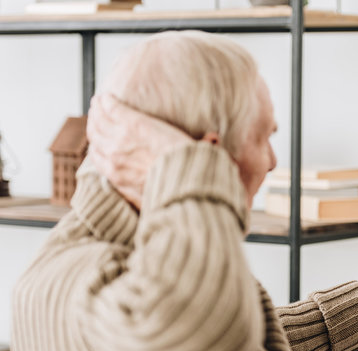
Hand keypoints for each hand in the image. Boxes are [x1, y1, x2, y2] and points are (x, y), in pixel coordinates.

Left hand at [86, 94, 193, 208]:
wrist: (180, 194)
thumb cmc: (190, 168)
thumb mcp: (197, 147)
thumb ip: (201, 141)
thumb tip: (214, 139)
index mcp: (137, 125)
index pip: (113, 108)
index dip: (107, 102)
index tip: (106, 98)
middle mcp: (120, 140)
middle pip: (99, 120)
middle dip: (96, 111)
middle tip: (97, 107)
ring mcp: (114, 160)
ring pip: (94, 138)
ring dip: (92, 128)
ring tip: (94, 123)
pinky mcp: (114, 178)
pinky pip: (97, 158)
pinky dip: (94, 149)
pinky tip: (96, 147)